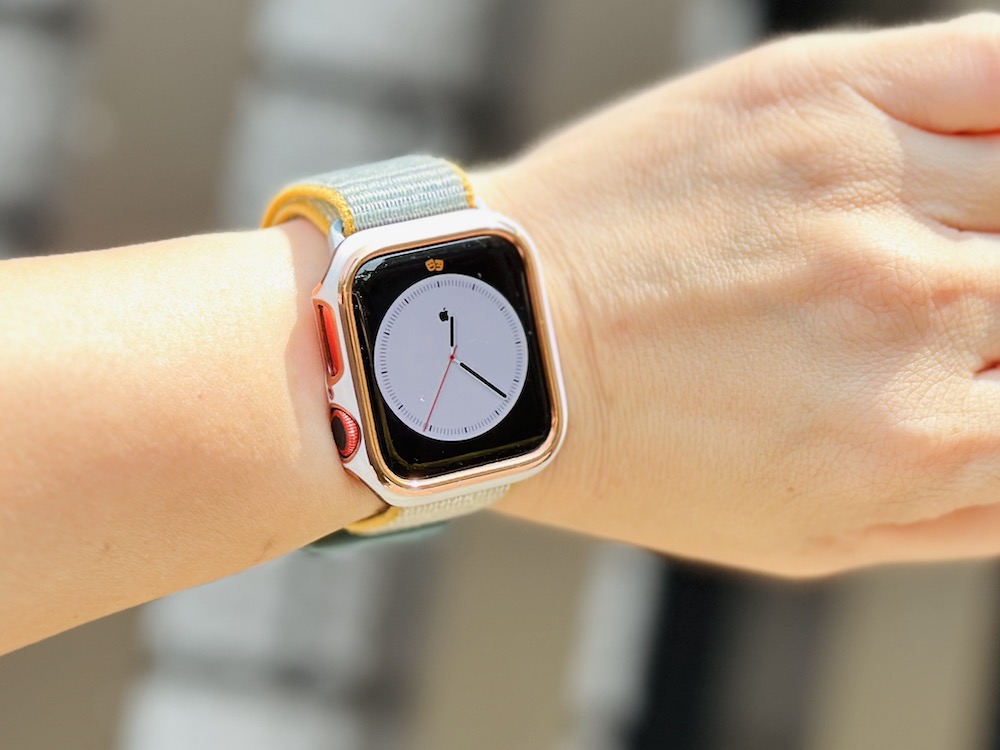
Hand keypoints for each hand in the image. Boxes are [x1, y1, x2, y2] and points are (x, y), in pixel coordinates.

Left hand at [478, 14, 999, 575]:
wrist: (509, 343)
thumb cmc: (641, 452)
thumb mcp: (804, 537)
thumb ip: (961, 512)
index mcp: (920, 441)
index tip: (983, 365)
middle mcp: (916, 309)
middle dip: (999, 306)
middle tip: (939, 304)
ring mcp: (868, 190)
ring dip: (999, 219)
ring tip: (928, 244)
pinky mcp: (818, 97)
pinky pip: (992, 58)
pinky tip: (982, 137)